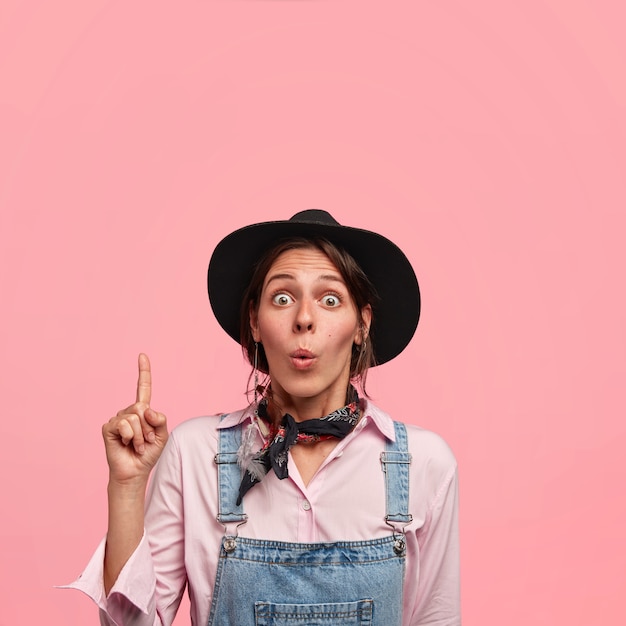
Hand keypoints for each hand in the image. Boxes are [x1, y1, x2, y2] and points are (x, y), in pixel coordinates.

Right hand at [102, 354, 168, 484]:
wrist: (135, 472)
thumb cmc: (148, 454)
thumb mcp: (162, 436)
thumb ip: (160, 420)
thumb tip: (146, 409)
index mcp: (143, 411)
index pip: (143, 388)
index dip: (143, 372)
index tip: (142, 355)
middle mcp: (129, 412)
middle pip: (142, 407)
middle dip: (149, 428)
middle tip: (147, 442)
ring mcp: (117, 419)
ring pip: (135, 417)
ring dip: (142, 436)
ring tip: (138, 446)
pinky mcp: (108, 427)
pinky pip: (125, 425)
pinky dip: (131, 437)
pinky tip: (127, 444)